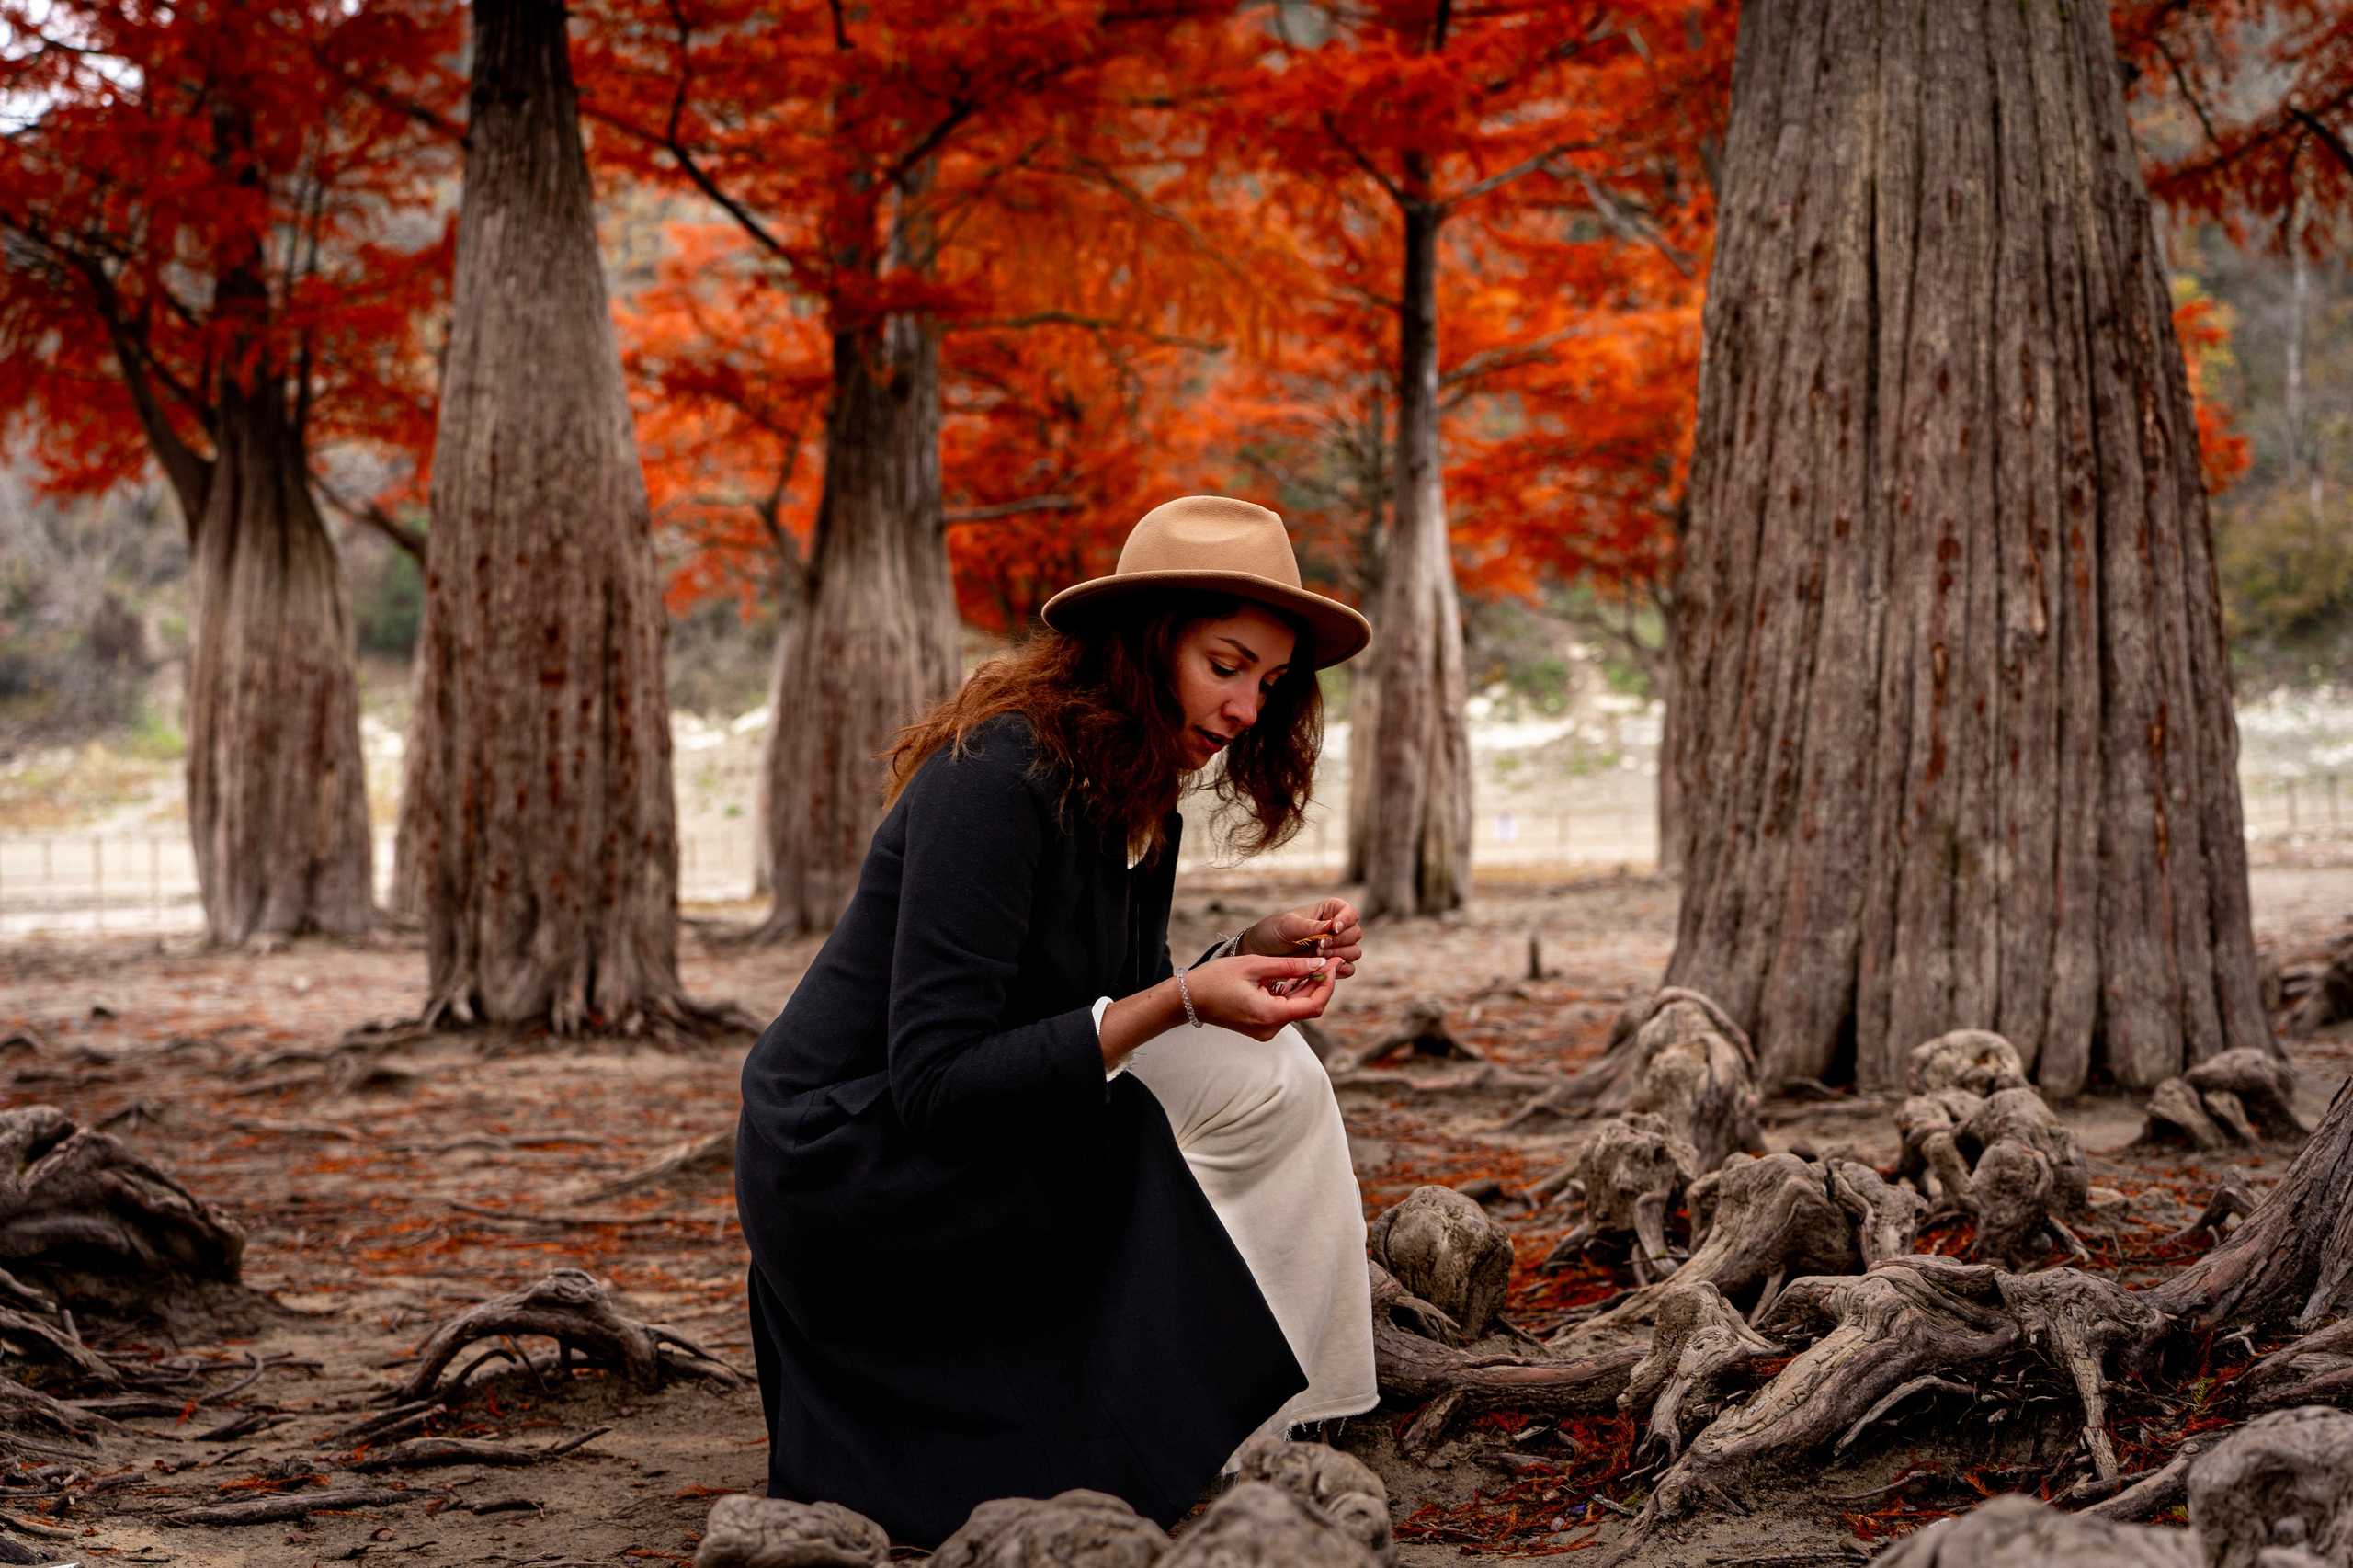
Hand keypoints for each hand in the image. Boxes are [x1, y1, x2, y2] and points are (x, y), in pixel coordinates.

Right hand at [1181, 955, 1336, 1040]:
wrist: (1188, 998)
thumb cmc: (1216, 979)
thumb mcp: (1254, 965)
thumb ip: (1289, 966)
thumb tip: (1319, 962)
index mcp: (1269, 1015)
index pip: (1314, 1005)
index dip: (1328, 984)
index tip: (1333, 963)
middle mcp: (1270, 1028)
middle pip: (1307, 1006)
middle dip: (1320, 981)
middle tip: (1330, 956)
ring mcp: (1265, 1030)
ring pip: (1297, 1007)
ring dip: (1308, 986)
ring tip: (1316, 960)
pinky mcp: (1261, 1026)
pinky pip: (1285, 1009)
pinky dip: (1293, 992)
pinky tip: (1297, 973)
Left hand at [1243, 897, 1363, 978]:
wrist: (1262, 953)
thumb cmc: (1273, 931)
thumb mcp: (1287, 925)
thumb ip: (1309, 926)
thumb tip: (1330, 926)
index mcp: (1328, 911)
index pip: (1350, 912)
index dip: (1346, 920)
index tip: (1334, 928)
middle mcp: (1336, 929)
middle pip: (1355, 933)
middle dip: (1340, 940)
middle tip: (1319, 946)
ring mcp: (1335, 948)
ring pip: (1355, 951)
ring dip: (1340, 954)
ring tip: (1319, 955)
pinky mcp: (1331, 965)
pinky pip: (1349, 969)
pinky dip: (1340, 969)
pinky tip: (1324, 967)